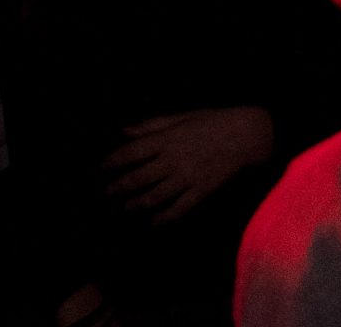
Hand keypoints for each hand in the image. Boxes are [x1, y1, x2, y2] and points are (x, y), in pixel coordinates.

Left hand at [103, 107, 272, 223]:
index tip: (98, 169)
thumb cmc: (208, 121)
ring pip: (156, 196)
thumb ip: (150, 126)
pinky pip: (179, 209)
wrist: (242, 136)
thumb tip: (124, 132)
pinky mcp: (201, 192)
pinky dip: (164, 218)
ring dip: (136, 204)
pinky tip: (153, 223)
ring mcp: (187, 178)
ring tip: (124, 208)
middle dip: (119, 186)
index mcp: (165, 139)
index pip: (130, 152)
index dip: (111, 162)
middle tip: (105, 192)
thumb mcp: (178, 117)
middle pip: (139, 177)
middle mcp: (172, 160)